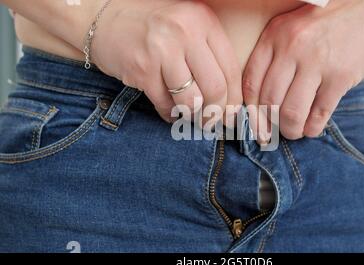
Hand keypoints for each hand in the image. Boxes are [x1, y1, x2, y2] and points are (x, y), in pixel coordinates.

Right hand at [91, 0, 241, 123]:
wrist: (103, 16)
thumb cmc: (152, 26)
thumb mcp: (187, 26)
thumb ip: (209, 54)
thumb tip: (229, 99)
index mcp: (203, 20)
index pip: (231, 69)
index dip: (234, 99)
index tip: (232, 114)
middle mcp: (185, 32)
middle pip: (216, 88)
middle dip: (217, 113)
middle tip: (213, 122)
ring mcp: (162, 51)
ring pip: (191, 101)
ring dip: (193, 116)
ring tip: (191, 117)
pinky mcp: (141, 69)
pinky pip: (165, 105)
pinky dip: (169, 114)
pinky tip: (169, 111)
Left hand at [243, 0, 363, 140]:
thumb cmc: (332, 18)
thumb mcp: (295, 26)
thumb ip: (278, 54)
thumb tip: (265, 99)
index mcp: (275, 35)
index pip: (251, 83)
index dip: (251, 111)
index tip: (256, 125)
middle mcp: (292, 47)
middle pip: (269, 100)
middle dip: (270, 125)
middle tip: (274, 133)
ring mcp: (317, 61)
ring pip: (291, 111)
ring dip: (290, 130)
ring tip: (294, 132)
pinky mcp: (341, 75)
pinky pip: (319, 113)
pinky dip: (313, 128)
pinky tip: (312, 129)